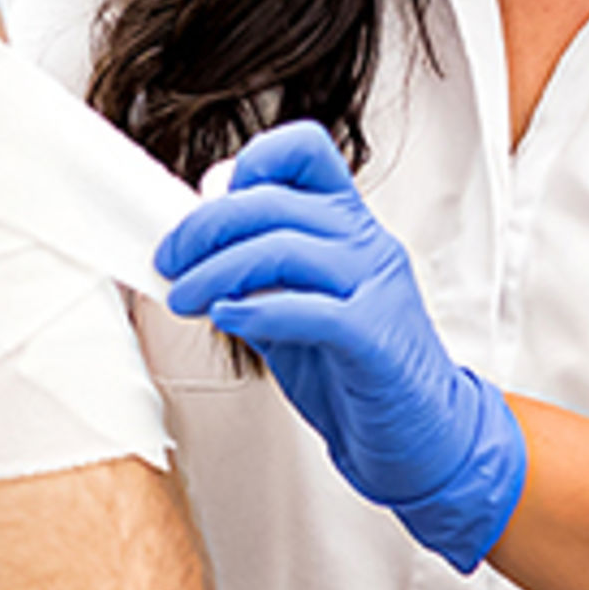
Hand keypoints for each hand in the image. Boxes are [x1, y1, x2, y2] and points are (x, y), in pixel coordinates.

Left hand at [155, 123, 526, 571]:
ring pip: (284, 248)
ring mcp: (375, 286)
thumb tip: (194, 241)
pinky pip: (309, 308)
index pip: (307, 152)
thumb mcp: (293, 308)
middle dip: (206, 229)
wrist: (417, 437)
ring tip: (184, 299)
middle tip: (170, 261)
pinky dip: (258, 309)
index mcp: (349, 225)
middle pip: (275, 201)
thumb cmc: (353, 371)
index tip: (207, 201)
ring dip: (217, 272)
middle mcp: (367, 244)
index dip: (253, 160)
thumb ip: (255, 273)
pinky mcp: (375, 336)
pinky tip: (227, 318)